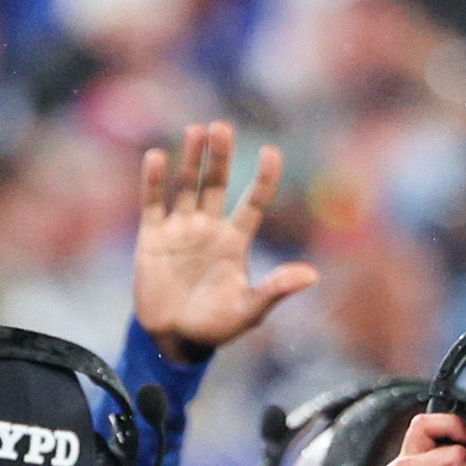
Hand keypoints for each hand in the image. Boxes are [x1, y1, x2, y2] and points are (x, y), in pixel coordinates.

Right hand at [135, 122, 317, 364]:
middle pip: (217, 184)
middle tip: (223, 127)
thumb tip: (312, 275)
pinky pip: (153, 203)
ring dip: (191, 159)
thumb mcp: (250, 309)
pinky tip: (157, 156)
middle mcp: (209, 228)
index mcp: (236, 241)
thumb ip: (276, 289)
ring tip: (197, 130)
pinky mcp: (153, 236)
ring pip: (187, 186)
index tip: (271, 151)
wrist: (175, 339)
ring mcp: (181, 229)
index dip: (263, 178)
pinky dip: (154, 181)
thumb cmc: (217, 326)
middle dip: (220, 157)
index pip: (253, 202)